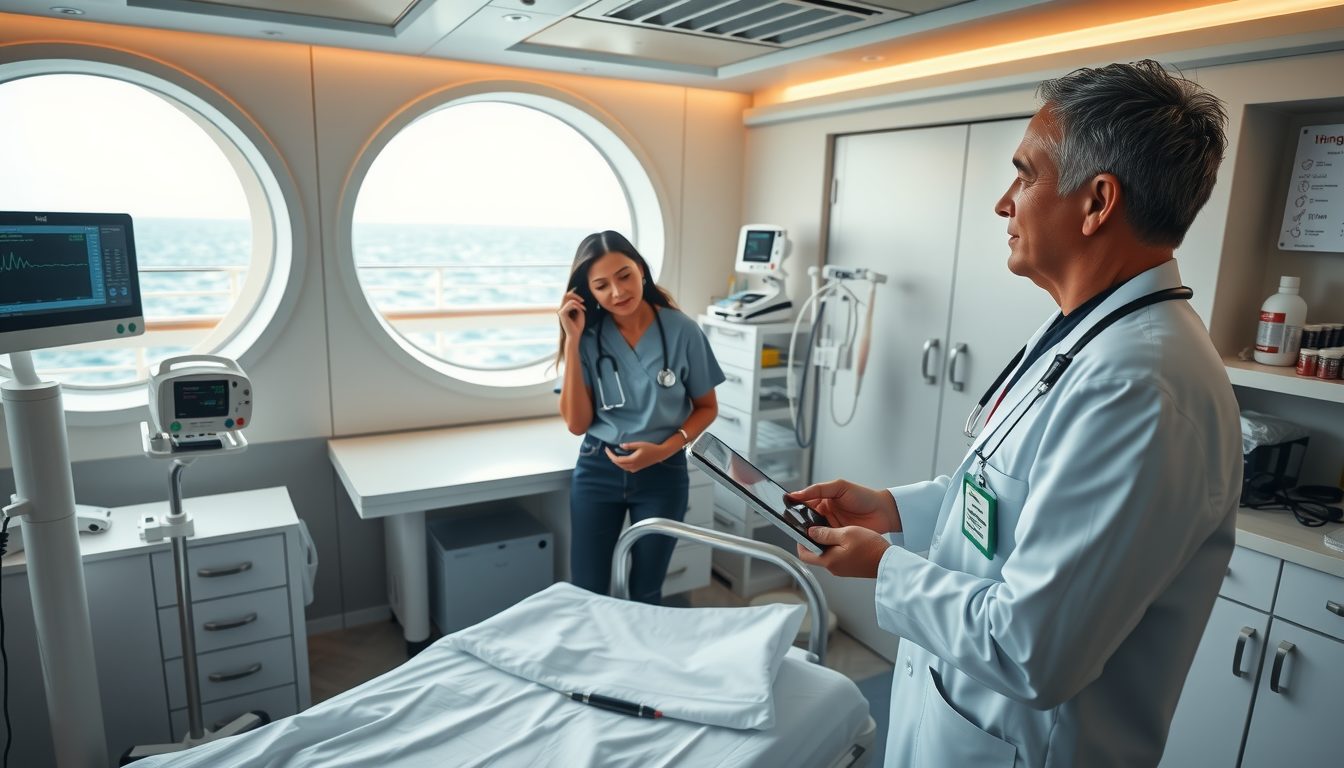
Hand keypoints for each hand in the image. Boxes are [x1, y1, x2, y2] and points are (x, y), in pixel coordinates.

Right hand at [558, 290, 585, 339]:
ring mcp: (561, 311)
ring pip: (569, 300)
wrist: (575, 335)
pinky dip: (577, 306)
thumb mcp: (579, 313)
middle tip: (583, 301)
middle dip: (575, 295)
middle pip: (565, 295)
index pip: (566, 297)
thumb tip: (576, 298)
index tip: (579, 294)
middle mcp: (561, 309)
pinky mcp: (562, 313)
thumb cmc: (578, 326)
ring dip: (578, 303)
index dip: (572, 293)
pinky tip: (582, 310)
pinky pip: (570, 304)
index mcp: (565, 309)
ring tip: (584, 309)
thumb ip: (577, 305)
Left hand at [605, 441, 669, 472]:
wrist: (659, 454)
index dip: (610, 455)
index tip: (607, 449)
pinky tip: (621, 459)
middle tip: (608, 450)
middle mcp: (633, 466)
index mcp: (633, 460)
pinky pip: (626, 468)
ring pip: (622, 467)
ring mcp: (635, 468)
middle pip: (618, 464)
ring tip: (613, 454)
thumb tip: (620, 445)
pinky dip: (622, 464)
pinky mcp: (637, 468)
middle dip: (612, 458)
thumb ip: (629, 445)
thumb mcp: (639, 444)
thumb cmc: (650, 447)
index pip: (617, 460)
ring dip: (616, 461)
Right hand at [786, 478, 900, 533]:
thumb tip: (797, 493)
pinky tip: (815, 542)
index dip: (794, 507)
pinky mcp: (838, 538)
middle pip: (806, 520)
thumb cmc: (864, 496)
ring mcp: (831, 527)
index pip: (804, 504)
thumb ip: (818, 489)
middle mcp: (825, 514)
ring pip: (814, 532)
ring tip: (802, 534)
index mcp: (823, 500)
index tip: (785, 509)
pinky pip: (825, 541)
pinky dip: (820, 542)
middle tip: (792, 525)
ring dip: (809, 534)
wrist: (883, 512)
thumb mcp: (839, 487)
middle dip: (799, 523)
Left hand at [795, 526, 890, 578]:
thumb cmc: (871, 549)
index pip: (804, 554)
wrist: (889, 562)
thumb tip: (811, 532)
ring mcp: (842, 569)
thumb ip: (826, 533)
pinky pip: (837, 556)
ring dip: (826, 543)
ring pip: (826, 554)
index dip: (800, 542)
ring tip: (832, 529)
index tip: (802, 531)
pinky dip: (836, 547)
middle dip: (813, 541)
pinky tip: (844, 537)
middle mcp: (833, 568)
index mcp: (829, 560)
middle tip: (817, 527)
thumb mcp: (847, 533)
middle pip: (815, 554)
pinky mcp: (849, 567)